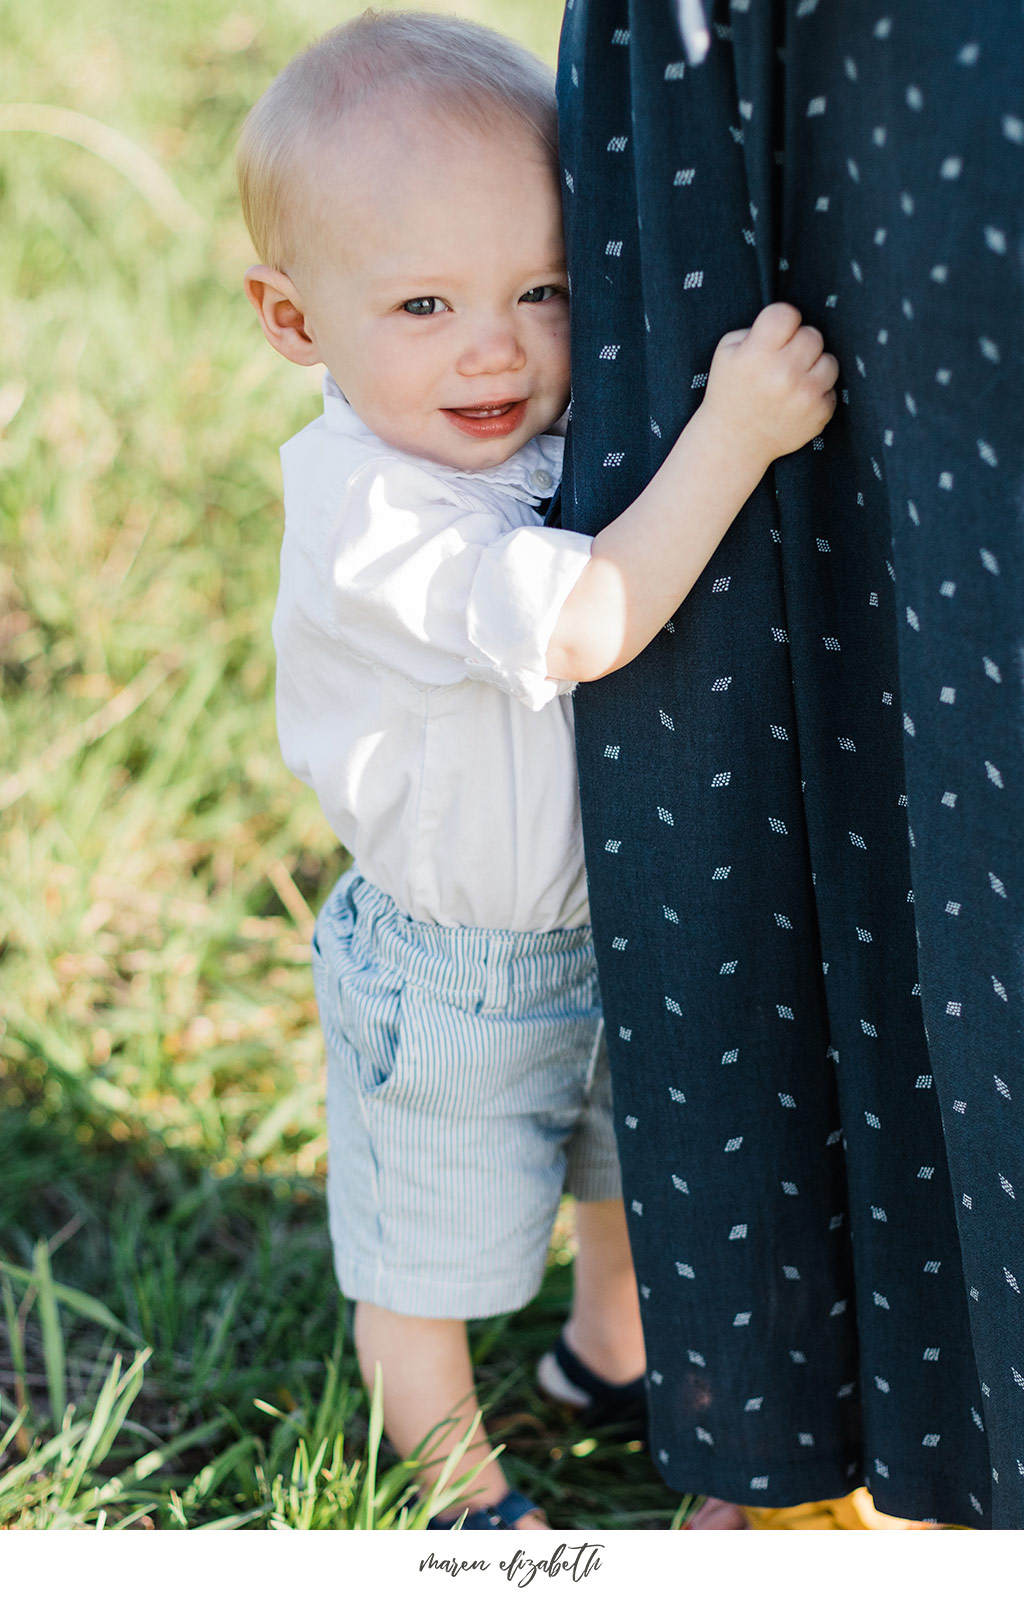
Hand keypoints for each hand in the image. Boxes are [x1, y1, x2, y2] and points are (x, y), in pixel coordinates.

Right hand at [701, 302, 838, 469]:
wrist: (733, 442)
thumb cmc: (731, 394)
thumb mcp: (727, 353)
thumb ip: (755, 330)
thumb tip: (787, 321)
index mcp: (757, 354)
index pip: (787, 313)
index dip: (783, 321)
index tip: (778, 334)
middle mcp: (783, 373)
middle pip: (813, 335)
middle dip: (800, 345)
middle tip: (783, 362)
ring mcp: (804, 394)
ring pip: (829, 361)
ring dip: (814, 368)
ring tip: (792, 381)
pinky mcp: (819, 412)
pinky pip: (832, 388)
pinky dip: (817, 393)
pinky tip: (797, 400)